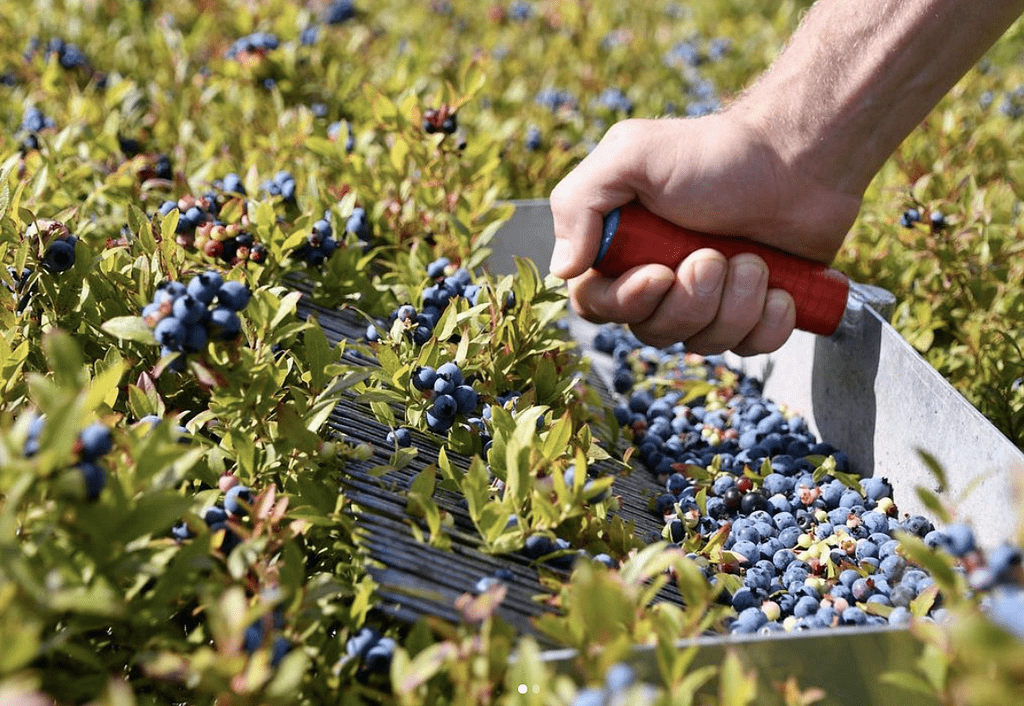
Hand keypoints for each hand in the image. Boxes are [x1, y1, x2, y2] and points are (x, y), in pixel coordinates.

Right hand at [548, 113, 859, 354]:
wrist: (800, 155)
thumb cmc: (715, 153)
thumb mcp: (631, 156)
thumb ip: (579, 203)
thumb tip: (562, 269)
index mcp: (622, 249)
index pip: (597, 304)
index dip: (627, 301)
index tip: (661, 274)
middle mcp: (660, 281)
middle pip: (653, 331)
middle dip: (691, 300)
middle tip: (715, 255)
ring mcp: (708, 301)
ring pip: (703, 344)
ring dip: (734, 305)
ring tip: (755, 259)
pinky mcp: (753, 313)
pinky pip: (749, 349)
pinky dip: (768, 323)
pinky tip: (782, 290)